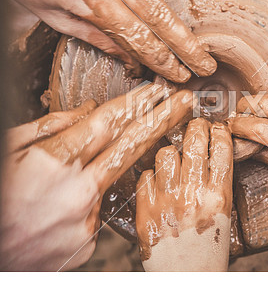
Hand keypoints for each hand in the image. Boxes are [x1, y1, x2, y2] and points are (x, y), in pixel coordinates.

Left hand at [0, 0, 215, 80]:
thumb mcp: (42, 7)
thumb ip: (86, 33)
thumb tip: (124, 56)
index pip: (137, 37)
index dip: (162, 60)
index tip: (180, 76)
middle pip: (161, 15)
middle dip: (188, 45)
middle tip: (207, 65)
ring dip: (155, 9)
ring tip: (143, 13)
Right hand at [0, 84, 193, 270]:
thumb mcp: (7, 150)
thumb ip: (50, 128)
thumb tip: (88, 114)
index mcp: (55, 163)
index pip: (110, 123)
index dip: (138, 103)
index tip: (159, 90)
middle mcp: (78, 192)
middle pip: (133, 146)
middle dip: (164, 119)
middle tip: (186, 102)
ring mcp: (86, 219)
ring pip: (111, 179)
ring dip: (113, 166)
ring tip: (97, 164)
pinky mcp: (87, 241)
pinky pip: (95, 208)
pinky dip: (85, 199)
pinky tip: (59, 204)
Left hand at [136, 118, 232, 270]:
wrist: (188, 277)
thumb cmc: (208, 248)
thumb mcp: (223, 212)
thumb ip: (216, 182)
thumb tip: (209, 152)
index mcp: (218, 195)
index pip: (221, 147)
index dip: (219, 130)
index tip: (216, 127)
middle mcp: (193, 194)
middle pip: (194, 141)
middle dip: (196, 127)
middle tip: (195, 127)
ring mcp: (167, 200)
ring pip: (165, 154)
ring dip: (171, 154)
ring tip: (173, 161)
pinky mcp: (145, 209)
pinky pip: (145, 175)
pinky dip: (151, 176)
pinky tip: (157, 185)